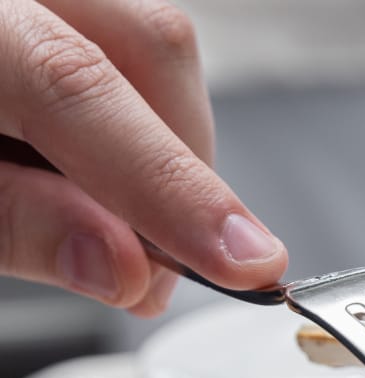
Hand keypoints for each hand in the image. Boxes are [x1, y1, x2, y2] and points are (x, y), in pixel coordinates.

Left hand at [0, 0, 287, 315]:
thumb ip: (14, 224)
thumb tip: (123, 270)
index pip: (79, 86)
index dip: (175, 188)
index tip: (247, 268)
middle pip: (153, 46)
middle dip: (184, 173)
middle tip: (160, 269)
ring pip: (156, 44)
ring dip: (167, 148)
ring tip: (126, 229)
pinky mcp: (66, 10)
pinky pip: (129, 44)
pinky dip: (136, 119)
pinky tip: (103, 173)